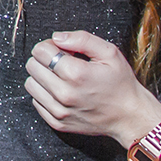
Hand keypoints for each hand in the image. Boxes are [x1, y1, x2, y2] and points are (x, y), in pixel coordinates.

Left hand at [25, 31, 160, 144]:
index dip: (50, 46)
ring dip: (42, 77)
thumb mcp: (109, 53)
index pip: (40, 51)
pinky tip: (61, 92)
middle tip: (62, 63)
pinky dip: (45, 94)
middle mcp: (64, 94)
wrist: (129, 116)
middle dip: (44, 59)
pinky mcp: (57, 123)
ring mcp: (59, 111)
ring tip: (61, 77)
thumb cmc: (121, 84)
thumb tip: (57, 37)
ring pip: (30, 84)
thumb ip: (82, 39)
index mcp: (76, 74)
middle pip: (32, 66)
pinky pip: (36, 102)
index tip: (62, 50)